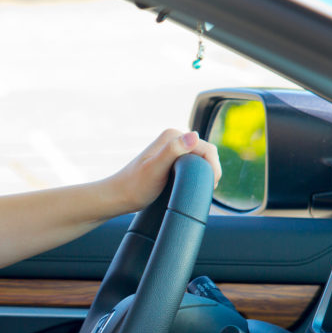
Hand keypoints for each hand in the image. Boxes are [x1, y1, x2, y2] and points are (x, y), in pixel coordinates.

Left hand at [106, 129, 221, 214]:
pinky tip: (192, 185)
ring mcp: (171, 149)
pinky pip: (192, 164)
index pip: (206, 148)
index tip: (210, 186)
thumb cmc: (135, 186)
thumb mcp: (155, 169)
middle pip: (204, 153)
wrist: (119, 197)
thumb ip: (173, 151)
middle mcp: (173, 139)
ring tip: (201, 189)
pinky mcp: (170, 159)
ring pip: (199, 159)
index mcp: (172, 136)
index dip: (213, 167)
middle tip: (207, 189)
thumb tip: (193, 136)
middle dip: (209, 170)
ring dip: (204, 173)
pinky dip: (196, 174)